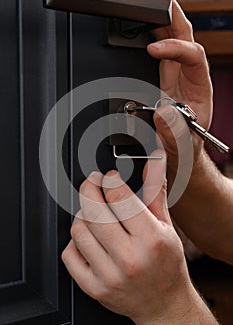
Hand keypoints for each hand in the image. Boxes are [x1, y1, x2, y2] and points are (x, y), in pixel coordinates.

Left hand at [61, 153, 211, 323]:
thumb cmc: (167, 264)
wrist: (164, 304)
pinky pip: (70, 254)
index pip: (118, 197)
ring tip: (93, 212)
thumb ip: (155, 191)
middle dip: (89, 188)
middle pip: (94, 210)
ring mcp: (108, 275)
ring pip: (79, 230)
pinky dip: (75, 240)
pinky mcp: (94, 288)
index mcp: (150, 239)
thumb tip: (155, 161)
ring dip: (82, 214)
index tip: (109, 177)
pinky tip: (88, 238)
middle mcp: (129, 258)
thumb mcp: (166, 225)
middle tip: (93, 184)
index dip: (110, 180)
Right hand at [138, 0, 212, 163]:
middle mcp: (189, 74)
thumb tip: (162, 112)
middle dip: (171, 12)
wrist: (179, 149)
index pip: (193, 55)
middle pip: (185, 35)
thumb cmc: (183, 143)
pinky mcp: (162, 75)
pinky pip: (158, 47)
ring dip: (160, 15)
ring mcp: (175, 72)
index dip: (175, 48)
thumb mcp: (181, 142)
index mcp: (200, 86)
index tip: (153, 49)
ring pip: (171, 36)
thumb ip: (173, 130)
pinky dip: (150, 31)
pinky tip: (141, 21)